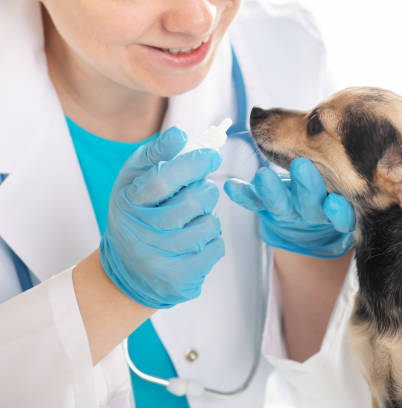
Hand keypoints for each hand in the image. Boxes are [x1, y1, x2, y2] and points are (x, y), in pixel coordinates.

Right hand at [100, 127, 224, 308]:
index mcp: (128, 202)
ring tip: (193, 220)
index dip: (192, 163)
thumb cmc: (138, 215)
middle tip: (202, 190)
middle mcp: (140, 233)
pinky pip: (216, 248)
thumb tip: (180, 135)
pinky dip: (213, 240)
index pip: (163, 179)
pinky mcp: (179, 279)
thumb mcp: (134, 183)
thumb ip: (155, 156)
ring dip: (209, 217)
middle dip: (206, 190)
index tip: (211, 155)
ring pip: (209, 224)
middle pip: (193, 201)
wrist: (128, 271)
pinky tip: (196, 241)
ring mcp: (159, 259)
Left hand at [224, 158, 353, 257]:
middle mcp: (316, 213)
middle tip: (301, 166)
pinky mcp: (270, 208)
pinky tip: (231, 186)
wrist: (314, 215)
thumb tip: (371, 135)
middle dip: (306, 187)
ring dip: (272, 191)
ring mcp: (291, 212)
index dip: (338, 212)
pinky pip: (255, 203)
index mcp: (339, 209)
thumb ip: (350, 165)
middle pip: (311, 206)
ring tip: (262, 176)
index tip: (334, 204)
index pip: (342, 216)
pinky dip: (243, 194)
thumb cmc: (337, 184)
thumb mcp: (346, 180)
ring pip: (282, 206)